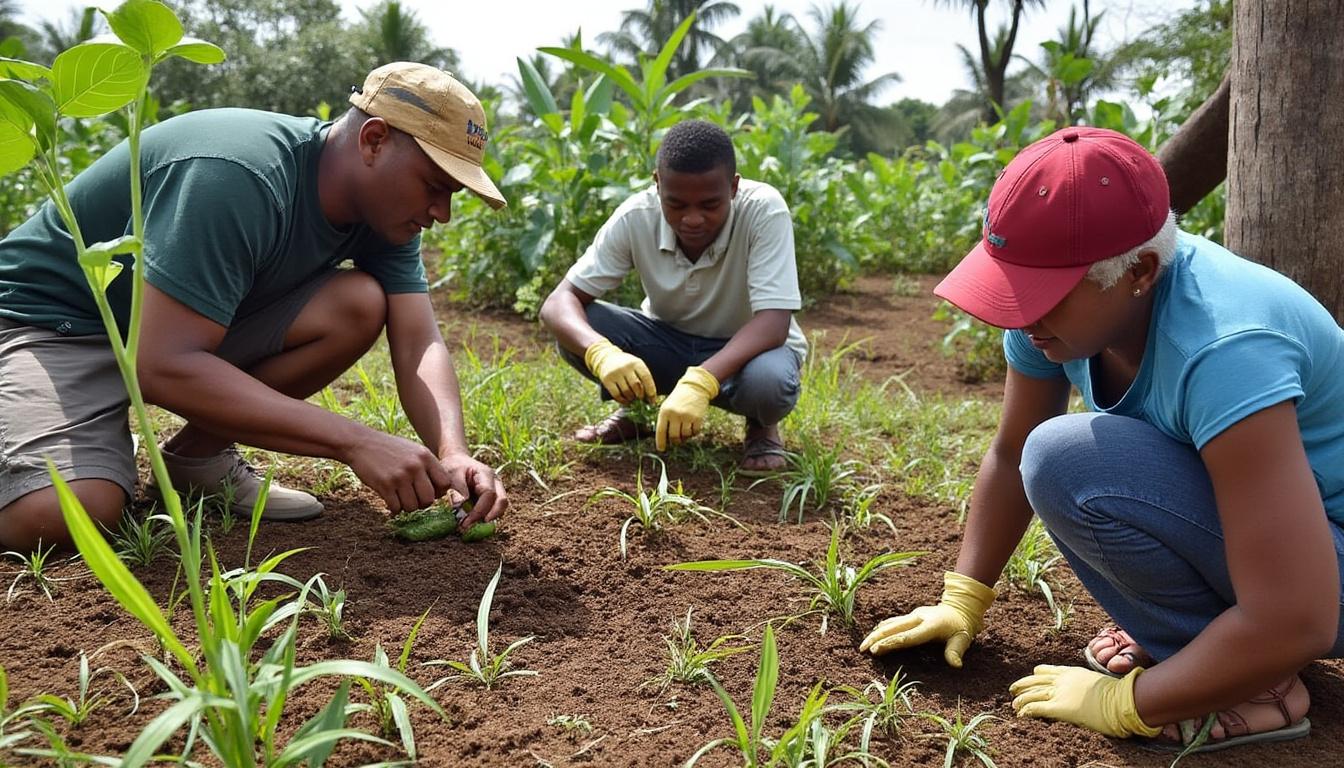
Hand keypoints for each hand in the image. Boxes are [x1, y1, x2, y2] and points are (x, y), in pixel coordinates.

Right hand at [346, 431, 451, 512]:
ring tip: (400, 498)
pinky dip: (394, 508)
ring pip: (413, 506)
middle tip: (412, 498)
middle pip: (429, 499)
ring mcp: (400, 476)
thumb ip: (428, 467)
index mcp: (425, 457)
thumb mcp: (414, 451)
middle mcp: (415, 466)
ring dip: (406, 507)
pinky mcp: (385, 485)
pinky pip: (396, 508)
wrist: (361, 443)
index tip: (428, 491)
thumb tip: (442, 491)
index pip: (445, 483)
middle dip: (421, 503)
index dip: (438, 492)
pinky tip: (390, 500)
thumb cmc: (390, 449)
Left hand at [439, 452, 506, 524]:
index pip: (489, 494)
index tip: (466, 521)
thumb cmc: (454, 467)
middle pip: (502, 502)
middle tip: (470, 527)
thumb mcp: (451, 474)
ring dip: (487, 519)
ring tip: (469, 525)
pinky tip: (471, 522)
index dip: (480, 510)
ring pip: (501, 508)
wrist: (457, 462)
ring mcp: (497, 490)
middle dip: (489, 517)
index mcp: (486, 474)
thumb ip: (457, 489)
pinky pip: (494, 510)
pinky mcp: (493, 498)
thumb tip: (460, 506)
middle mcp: (495, 482)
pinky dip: (484, 517)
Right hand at [584, 339, 656, 403]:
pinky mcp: (607, 380)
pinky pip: (616, 395)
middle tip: (641, 399)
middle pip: (636, 386)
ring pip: (627, 392)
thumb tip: (650, 397)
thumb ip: (643, 377)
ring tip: (633, 399)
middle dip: (640, 396)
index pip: (646, 378)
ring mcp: (615, 373)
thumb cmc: (627, 365)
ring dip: (631, 398)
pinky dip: (622, 401)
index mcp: (636, 363)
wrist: (607, 357)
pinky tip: (626, 401)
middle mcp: (626, 367)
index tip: (652, 401)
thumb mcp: (637, 365)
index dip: (651, 391)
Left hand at [655, 366, 718, 450]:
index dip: (660, 442)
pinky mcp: (697, 418)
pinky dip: (693, 432)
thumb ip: (664, 420)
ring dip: (685, 436)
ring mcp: (687, 417)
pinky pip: (695, 432)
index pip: (661, 431)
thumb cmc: (678, 398)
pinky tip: (692, 426)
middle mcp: (675, 415)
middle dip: (675, 441)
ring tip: (685, 429)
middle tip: (676, 440)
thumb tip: (664, 438)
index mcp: (665, 412)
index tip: (661, 449)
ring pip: (685, 436)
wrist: (694, 387)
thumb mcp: (667, 406)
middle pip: (674, 437)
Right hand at [860, 571, 995, 667]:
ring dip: (876, 634)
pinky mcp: (911, 616)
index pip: (907, 636)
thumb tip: (956, 665)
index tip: (877, 649)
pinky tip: (873, 634)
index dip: (891, 643)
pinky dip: (882, 628)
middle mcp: (918, 617)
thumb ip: (956, 651)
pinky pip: (893, 622)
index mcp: (930, 625)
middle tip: (864, 649)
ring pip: (890, 624)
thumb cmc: (961, 627)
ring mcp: (914, 615)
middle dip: (876, 638)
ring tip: (863, 645)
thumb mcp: (962, 639)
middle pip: (893, 628)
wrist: (960, 608)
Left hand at [1010, 665, 1160, 737]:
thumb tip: (1088, 690)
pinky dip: (1027, 710)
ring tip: (1014, 705)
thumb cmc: (1115, 694)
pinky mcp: (1060, 708)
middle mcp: (1062, 680)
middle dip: (1023, 685)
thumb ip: (1085, 683)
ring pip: (1033, 694)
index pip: (1047, 671)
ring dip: (1021, 700)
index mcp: (1071, 672)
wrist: (1120, 700)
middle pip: (1035, 680)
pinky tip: (1021, 714)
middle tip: (1013, 690)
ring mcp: (1060, 693)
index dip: (1037, 675)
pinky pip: (1037, 708)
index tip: (1032, 676)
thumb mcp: (1096, 681)